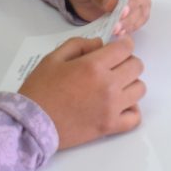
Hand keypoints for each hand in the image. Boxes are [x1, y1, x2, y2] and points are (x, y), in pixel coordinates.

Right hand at [18, 36, 143, 150]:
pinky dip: (131, 110)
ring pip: (140, 89)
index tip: (118, 47)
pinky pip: (135, 117)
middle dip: (127, 62)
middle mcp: (108, 85)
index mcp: (94, 66)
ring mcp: (111, 107)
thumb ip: (78, 45)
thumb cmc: (39, 90)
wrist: (30, 124)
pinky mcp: (110, 126)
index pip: (126, 48)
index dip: (124, 44)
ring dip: (130, 84)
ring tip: (115, 86)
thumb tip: (100, 44)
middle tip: (113, 67)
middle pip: (137, 66)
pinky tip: (119, 105)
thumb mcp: (53, 58)